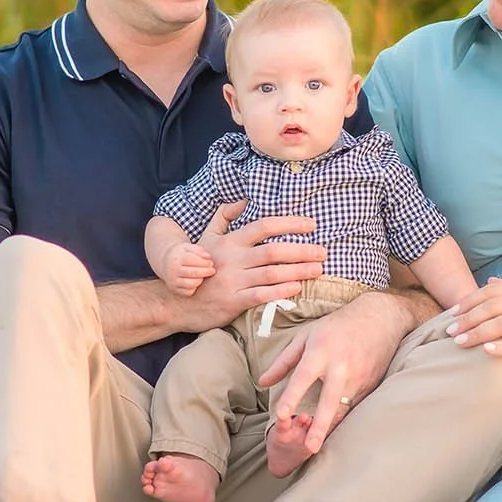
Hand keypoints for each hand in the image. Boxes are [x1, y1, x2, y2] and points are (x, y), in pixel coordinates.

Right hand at [158, 242, 215, 295]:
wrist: (165, 262)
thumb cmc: (180, 254)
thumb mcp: (187, 247)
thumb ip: (199, 250)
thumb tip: (208, 258)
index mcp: (176, 258)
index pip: (193, 260)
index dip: (204, 262)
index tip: (210, 263)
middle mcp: (173, 270)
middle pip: (193, 273)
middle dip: (206, 272)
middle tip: (212, 270)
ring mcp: (172, 281)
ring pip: (191, 284)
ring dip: (200, 280)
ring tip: (203, 276)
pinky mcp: (174, 289)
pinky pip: (188, 292)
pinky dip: (195, 287)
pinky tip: (196, 281)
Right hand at [178, 201, 325, 332]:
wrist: (179, 301)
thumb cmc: (198, 267)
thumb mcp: (206, 238)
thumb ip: (224, 217)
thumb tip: (243, 199)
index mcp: (230, 241)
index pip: (264, 226)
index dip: (289, 223)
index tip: (311, 224)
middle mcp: (233, 259)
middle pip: (273, 251)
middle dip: (302, 250)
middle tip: (322, 252)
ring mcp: (234, 281)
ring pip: (271, 273)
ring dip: (298, 271)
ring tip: (317, 269)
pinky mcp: (234, 302)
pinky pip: (262, 295)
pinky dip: (281, 291)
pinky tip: (297, 287)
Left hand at [257, 292, 417, 458]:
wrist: (379, 318)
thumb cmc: (337, 326)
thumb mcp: (306, 336)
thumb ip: (284, 361)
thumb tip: (263, 382)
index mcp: (321, 352)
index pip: (302, 378)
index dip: (291, 397)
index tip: (281, 415)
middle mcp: (340, 367)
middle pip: (329, 402)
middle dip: (320, 426)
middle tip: (310, 448)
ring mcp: (358, 377)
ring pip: (343, 409)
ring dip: (331, 427)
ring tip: (317, 445)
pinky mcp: (370, 385)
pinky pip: (354, 406)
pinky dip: (343, 418)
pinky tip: (334, 430)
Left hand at [445, 278, 501, 365]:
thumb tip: (490, 282)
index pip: (491, 293)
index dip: (469, 302)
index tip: (452, 313)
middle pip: (491, 307)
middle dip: (467, 319)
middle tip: (448, 331)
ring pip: (501, 324)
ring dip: (477, 333)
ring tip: (460, 342)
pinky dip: (501, 347)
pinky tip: (486, 351)